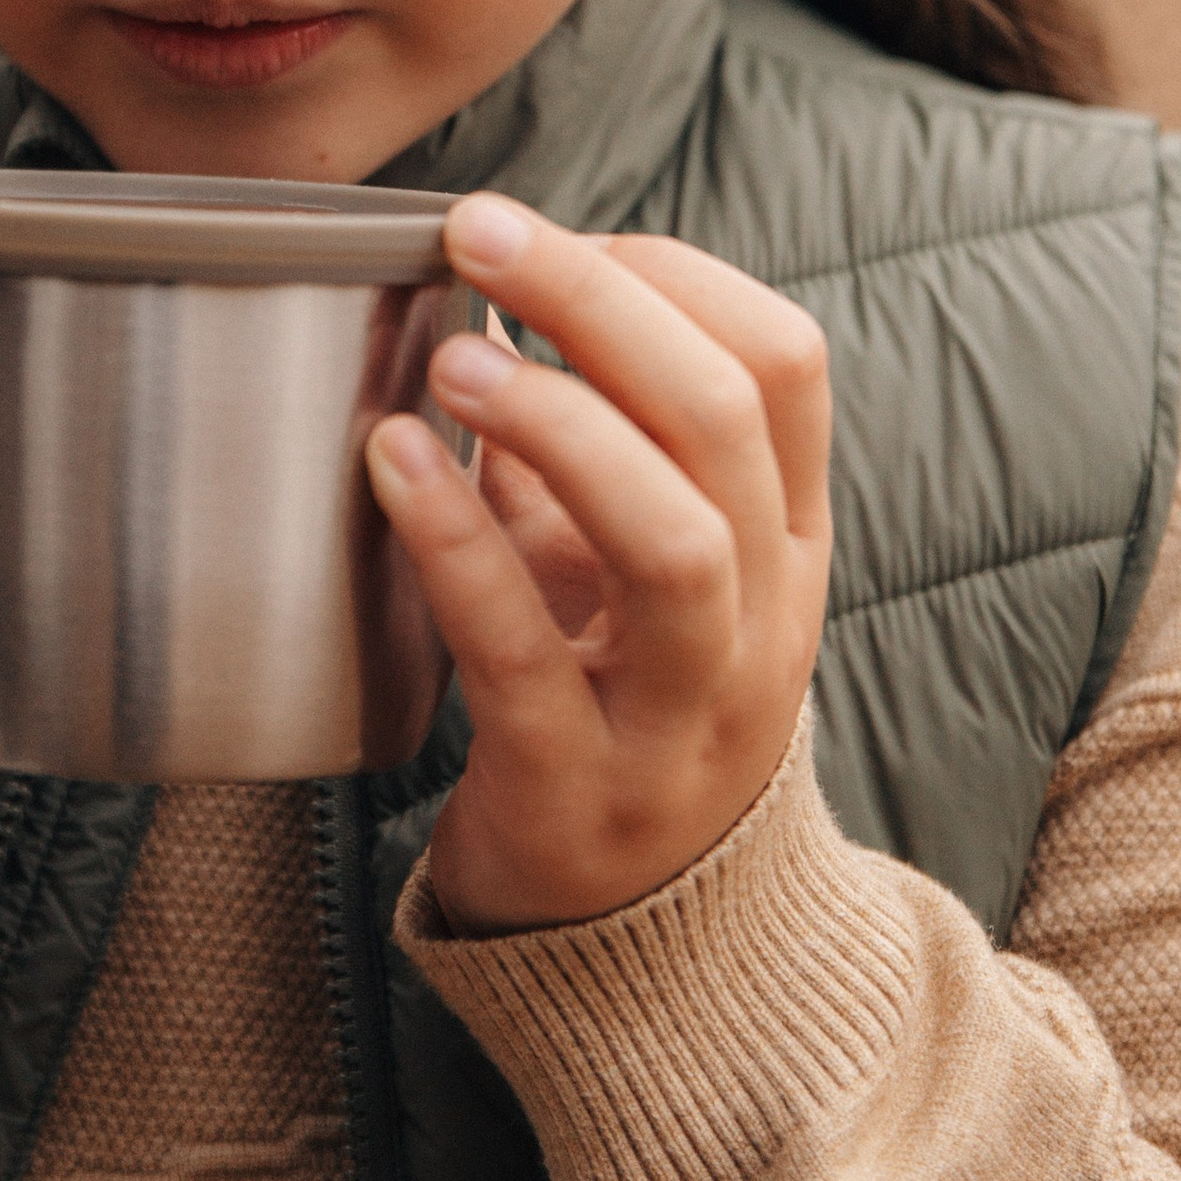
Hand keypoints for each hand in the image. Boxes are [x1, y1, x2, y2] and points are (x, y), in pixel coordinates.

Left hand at [366, 195, 831, 935]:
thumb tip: (488, 295)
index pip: (784, 365)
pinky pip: (526, 656)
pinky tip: (391, 463)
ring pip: (673, 543)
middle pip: (727, 423)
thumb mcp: (628, 568)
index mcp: (789, 545)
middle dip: (600, 304)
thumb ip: (582, 444)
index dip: (672, 274)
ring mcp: (681, 716)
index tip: (556, 235)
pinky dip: (458, 545)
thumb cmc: (618, 706)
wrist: (641, 946)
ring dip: (557, 423)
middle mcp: (761, 622)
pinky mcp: (577, 790)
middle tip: (479, 234)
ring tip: (449, 359)